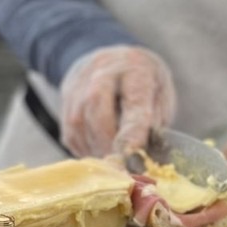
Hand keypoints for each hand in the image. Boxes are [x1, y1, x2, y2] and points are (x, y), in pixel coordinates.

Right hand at [59, 45, 176, 157]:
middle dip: (107, 143)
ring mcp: (78, 84)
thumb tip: (144, 156)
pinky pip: (70, 132)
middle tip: (119, 166)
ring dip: (94, 149)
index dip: (132, 131)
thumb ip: (154, 122)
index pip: (133, 100)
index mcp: (135, 68)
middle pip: (96, 107)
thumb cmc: (144, 84)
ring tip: (110, 164)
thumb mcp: (160, 96)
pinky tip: (98, 154)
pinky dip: (84, 149)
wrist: (113, 60)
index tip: (132, 156)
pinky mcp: (65, 101)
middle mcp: (102, 70)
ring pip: (78, 123)